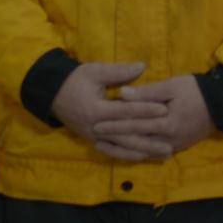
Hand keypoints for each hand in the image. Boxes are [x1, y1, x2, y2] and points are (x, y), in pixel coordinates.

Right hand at [50, 61, 172, 161]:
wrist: (52, 94)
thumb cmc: (75, 80)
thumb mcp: (95, 71)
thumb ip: (119, 72)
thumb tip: (142, 66)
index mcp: (96, 110)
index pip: (126, 111)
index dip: (146, 110)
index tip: (165, 110)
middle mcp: (96, 127)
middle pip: (127, 136)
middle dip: (150, 141)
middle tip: (170, 144)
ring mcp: (94, 137)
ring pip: (122, 147)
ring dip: (143, 151)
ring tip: (163, 154)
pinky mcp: (93, 140)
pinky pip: (112, 151)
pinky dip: (127, 155)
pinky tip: (143, 156)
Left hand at [101, 75, 216, 155]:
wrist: (221, 104)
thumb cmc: (195, 90)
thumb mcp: (171, 86)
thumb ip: (146, 92)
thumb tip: (122, 94)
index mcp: (166, 124)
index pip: (134, 126)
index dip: (114, 125)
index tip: (96, 124)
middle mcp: (168, 140)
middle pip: (136, 142)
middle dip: (114, 140)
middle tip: (95, 137)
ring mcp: (174, 146)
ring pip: (143, 152)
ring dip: (123, 150)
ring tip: (104, 146)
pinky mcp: (177, 147)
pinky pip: (153, 154)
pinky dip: (138, 153)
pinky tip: (126, 151)